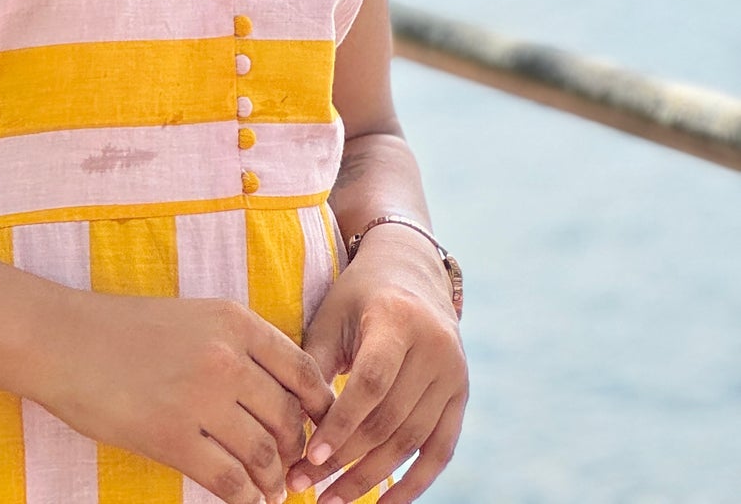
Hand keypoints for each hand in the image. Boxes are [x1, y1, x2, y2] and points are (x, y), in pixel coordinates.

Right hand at [31, 290, 337, 503]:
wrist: (63, 340)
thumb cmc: (125, 330)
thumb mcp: (192, 318)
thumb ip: (238, 348)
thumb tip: (282, 399)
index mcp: (234, 321)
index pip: (303, 371)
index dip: (320, 409)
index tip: (318, 430)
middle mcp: (226, 357)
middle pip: (288, 418)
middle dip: (296, 451)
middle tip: (290, 468)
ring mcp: (200, 398)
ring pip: (264, 454)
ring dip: (273, 481)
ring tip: (270, 491)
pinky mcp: (172, 438)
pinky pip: (230, 481)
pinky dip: (245, 498)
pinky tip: (243, 500)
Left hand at [282, 227, 467, 501]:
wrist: (410, 271)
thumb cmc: (358, 296)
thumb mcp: (331, 316)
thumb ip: (315, 365)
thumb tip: (292, 427)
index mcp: (397, 319)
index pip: (370, 384)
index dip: (340, 425)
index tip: (309, 459)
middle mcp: (434, 347)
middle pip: (389, 419)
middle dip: (346, 460)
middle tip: (304, 485)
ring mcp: (453, 373)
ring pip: (411, 441)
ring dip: (371, 479)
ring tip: (331, 499)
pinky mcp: (461, 396)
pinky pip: (440, 451)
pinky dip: (413, 483)